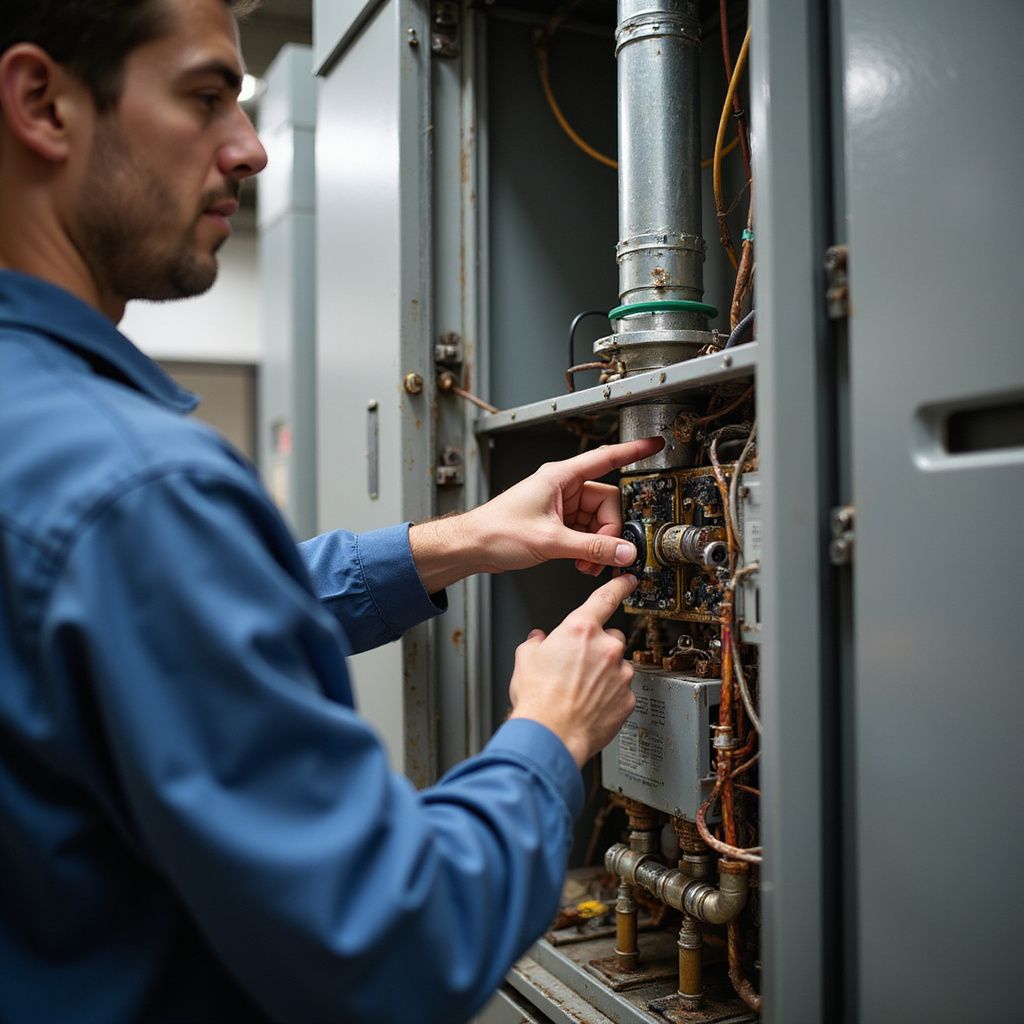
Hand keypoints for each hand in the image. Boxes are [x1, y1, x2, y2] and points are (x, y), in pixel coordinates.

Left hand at [463, 436, 663, 576]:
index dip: (634, 450)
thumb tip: (623, 552)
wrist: (472, 547)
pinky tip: (582, 563)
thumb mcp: (550, 541)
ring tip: (587, 564)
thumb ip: (591, 548)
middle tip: (606, 554)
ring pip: (597, 523)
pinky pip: (585, 534)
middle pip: (607, 504)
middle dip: (609, 533)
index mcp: (561, 477)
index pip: (606, 459)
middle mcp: (563, 488)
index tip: (655, 444)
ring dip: (598, 546)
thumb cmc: (496, 531)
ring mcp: (561, 506)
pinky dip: (588, 550)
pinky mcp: (557, 524)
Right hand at [508, 574, 637, 766]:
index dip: (619, 585)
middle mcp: (606, 648)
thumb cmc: (537, 699)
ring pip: (617, 665)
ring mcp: (620, 673)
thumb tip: (538, 640)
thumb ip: (536, 642)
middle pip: (611, 637)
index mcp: (580, 630)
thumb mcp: (525, 658)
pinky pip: (621, 690)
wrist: (550, 736)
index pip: (606, 597)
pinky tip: (590, 704)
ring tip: (580, 690)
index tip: (628, 579)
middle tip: (579, 664)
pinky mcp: (627, 698)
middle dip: (598, 646)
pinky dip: (609, 695)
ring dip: (604, 673)